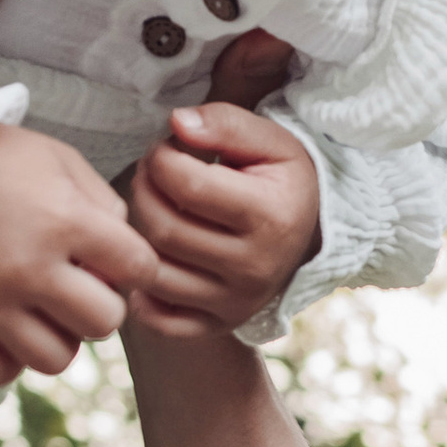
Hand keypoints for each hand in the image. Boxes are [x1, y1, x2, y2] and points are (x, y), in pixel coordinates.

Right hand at [0, 122, 154, 383]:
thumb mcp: (59, 160)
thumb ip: (103, 206)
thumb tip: (124, 260)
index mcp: (64, 221)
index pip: (138, 268)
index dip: (134, 263)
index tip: (113, 257)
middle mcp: (27, 268)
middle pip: (103, 323)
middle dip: (99, 304)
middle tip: (74, 284)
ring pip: (56, 360)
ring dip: (56, 336)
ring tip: (36, 307)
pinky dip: (7, 356)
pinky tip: (2, 325)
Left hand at [126, 78, 322, 339]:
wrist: (308, 231)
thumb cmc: (281, 179)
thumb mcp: (268, 141)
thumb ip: (224, 123)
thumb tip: (177, 123)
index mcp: (272, 216)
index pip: (187, 186)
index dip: (161, 158)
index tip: (166, 149)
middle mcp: (255, 267)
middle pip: (164, 229)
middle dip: (143, 191)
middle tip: (151, 174)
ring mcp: (237, 302)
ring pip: (154, 272)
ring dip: (137, 234)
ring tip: (152, 208)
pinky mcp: (220, 323)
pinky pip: (161, 320)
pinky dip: (143, 294)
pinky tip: (153, 259)